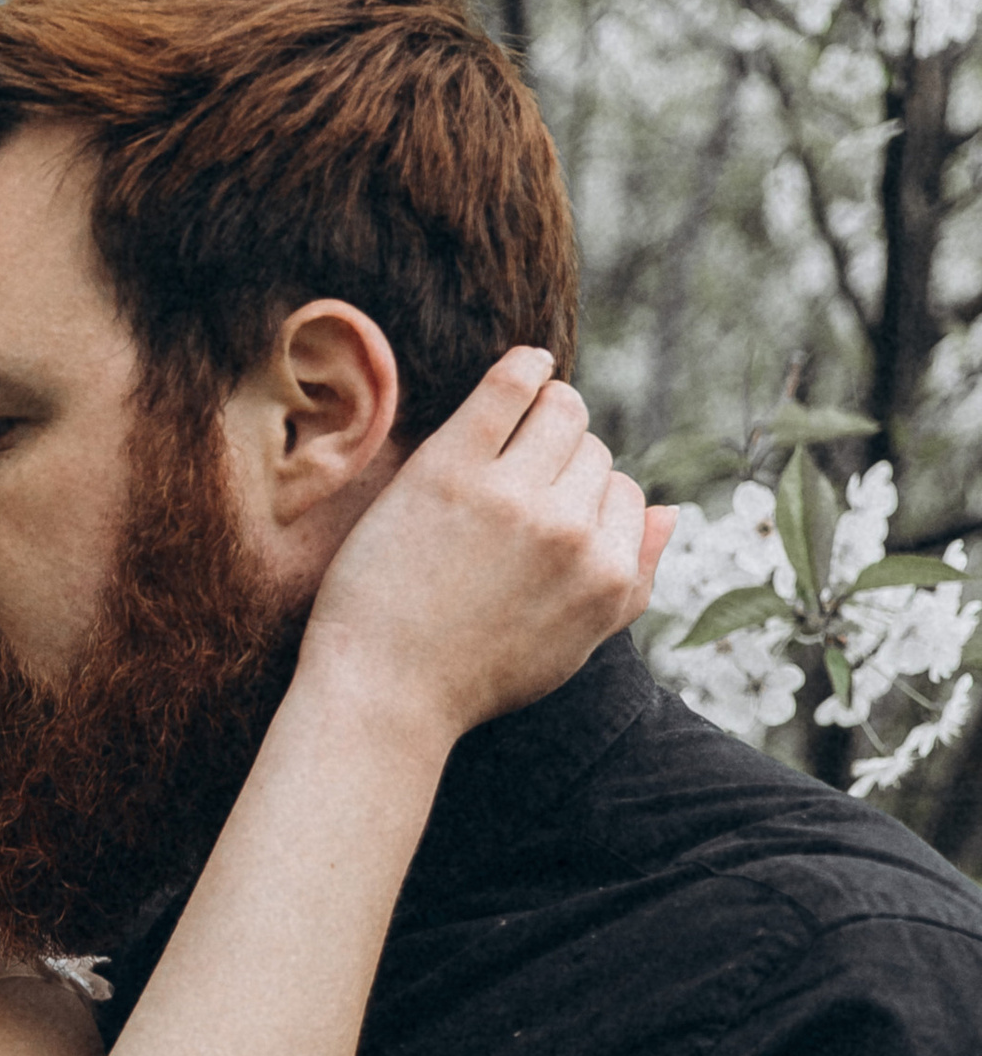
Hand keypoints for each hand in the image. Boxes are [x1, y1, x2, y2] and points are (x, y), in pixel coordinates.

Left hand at [303, 347, 671, 746]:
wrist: (383, 692)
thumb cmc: (473, 675)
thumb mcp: (573, 646)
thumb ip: (632, 581)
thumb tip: (673, 512)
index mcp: (607, 574)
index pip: (625, 494)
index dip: (584, 501)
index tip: (543, 517)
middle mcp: (570, 531)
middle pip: (592, 453)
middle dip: (561, 464)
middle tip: (513, 488)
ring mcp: (511, 496)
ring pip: (563, 411)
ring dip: (545, 413)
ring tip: (515, 431)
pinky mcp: (451, 469)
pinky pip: (509, 387)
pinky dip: (526, 364)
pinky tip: (526, 362)